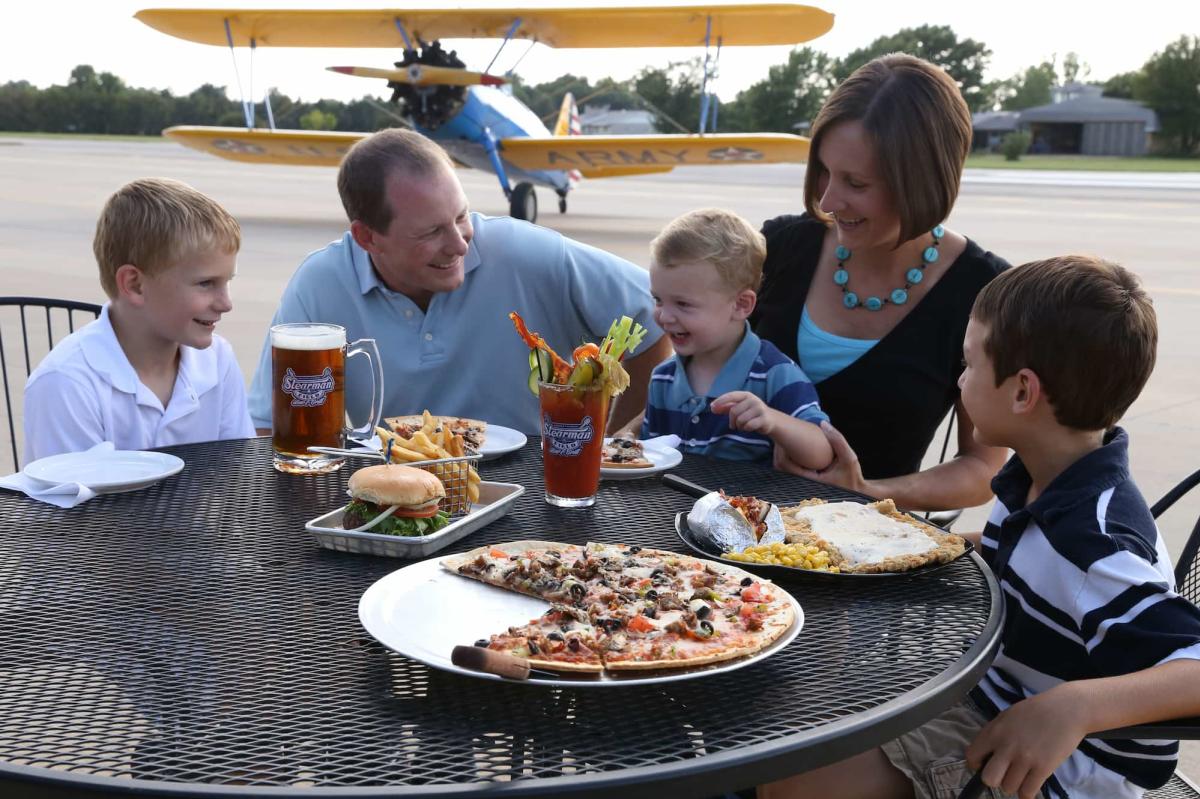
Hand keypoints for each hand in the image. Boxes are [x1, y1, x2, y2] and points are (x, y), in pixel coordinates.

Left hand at [711, 391, 772, 434]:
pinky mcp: (764, 419)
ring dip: (739, 426)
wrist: (771, 420)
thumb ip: (726, 407)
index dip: (721, 401)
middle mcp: (753, 400)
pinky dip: (746, 429)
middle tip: (734, 425)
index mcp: (746, 395)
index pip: (731, 396)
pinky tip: (749, 428)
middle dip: (731, 420)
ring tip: (744, 425)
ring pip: (740, 420)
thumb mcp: (740, 407)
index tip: (712, 407)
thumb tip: (712, 407)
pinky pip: (749, 426)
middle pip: (734, 411)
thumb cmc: (751, 413)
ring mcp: (760, 409)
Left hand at [774, 421, 867, 494]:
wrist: (857, 491)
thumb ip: (838, 440)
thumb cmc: (853, 476)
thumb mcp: (849, 457)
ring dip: (784, 455)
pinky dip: (793, 458)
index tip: (781, 439)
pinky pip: (795, 468)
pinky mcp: (809, 480)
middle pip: (783, 468)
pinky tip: (794, 446)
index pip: (789, 467)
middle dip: (780, 453)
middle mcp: (806, 483)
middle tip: (779, 438)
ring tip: (783, 440)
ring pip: (787, 469)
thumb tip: (823, 423)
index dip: (782, 452)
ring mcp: (806, 483)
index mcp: (812, 481)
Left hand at [965, 689, 1088, 798]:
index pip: (972, 756)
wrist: (1066, 710)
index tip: (984, 764)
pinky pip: (1027, 792)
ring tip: (1022, 774)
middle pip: (988, 778)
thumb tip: (985, 753)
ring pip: (1008, 788)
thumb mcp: (1007, 716)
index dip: (976, 764)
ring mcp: (1025, 759)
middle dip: (994, 779)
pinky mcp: (1043, 768)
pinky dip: (1027, 793)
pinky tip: (1030, 784)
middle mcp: (1007, 746)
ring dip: (1014, 784)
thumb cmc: (1036, 711)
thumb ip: (994, 734)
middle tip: (1004, 773)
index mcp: (995, 731)